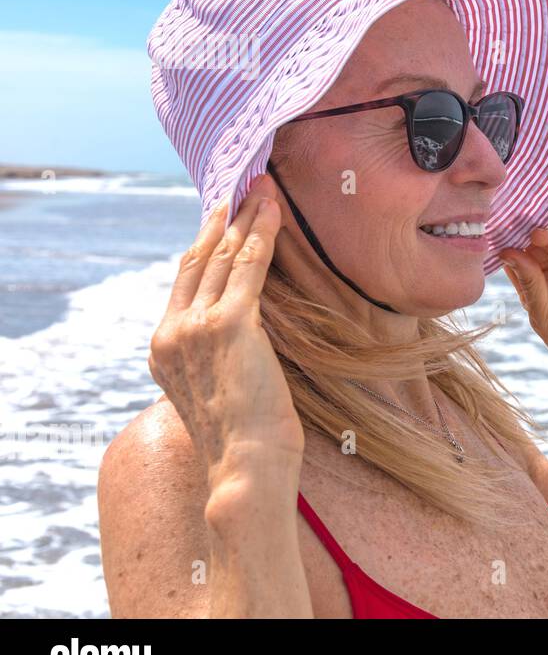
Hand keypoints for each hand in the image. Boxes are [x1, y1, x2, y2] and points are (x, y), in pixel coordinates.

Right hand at [148, 174, 302, 482]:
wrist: (246, 468)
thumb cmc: (246, 441)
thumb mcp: (219, 391)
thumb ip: (219, 358)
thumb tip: (246, 336)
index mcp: (163, 350)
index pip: (183, 282)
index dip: (202, 243)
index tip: (221, 215)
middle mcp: (170, 333)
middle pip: (197, 260)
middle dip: (222, 219)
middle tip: (242, 187)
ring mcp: (195, 327)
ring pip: (222, 255)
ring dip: (246, 217)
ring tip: (264, 188)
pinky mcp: (229, 323)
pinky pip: (249, 264)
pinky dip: (263, 233)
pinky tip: (276, 211)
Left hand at [499, 228, 547, 383]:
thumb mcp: (544, 314)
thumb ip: (530, 283)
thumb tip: (508, 253)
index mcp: (537, 289)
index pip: (520, 263)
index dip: (511, 250)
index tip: (498, 237)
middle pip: (539, 251)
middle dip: (529, 241)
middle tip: (519, 231)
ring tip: (537, 235)